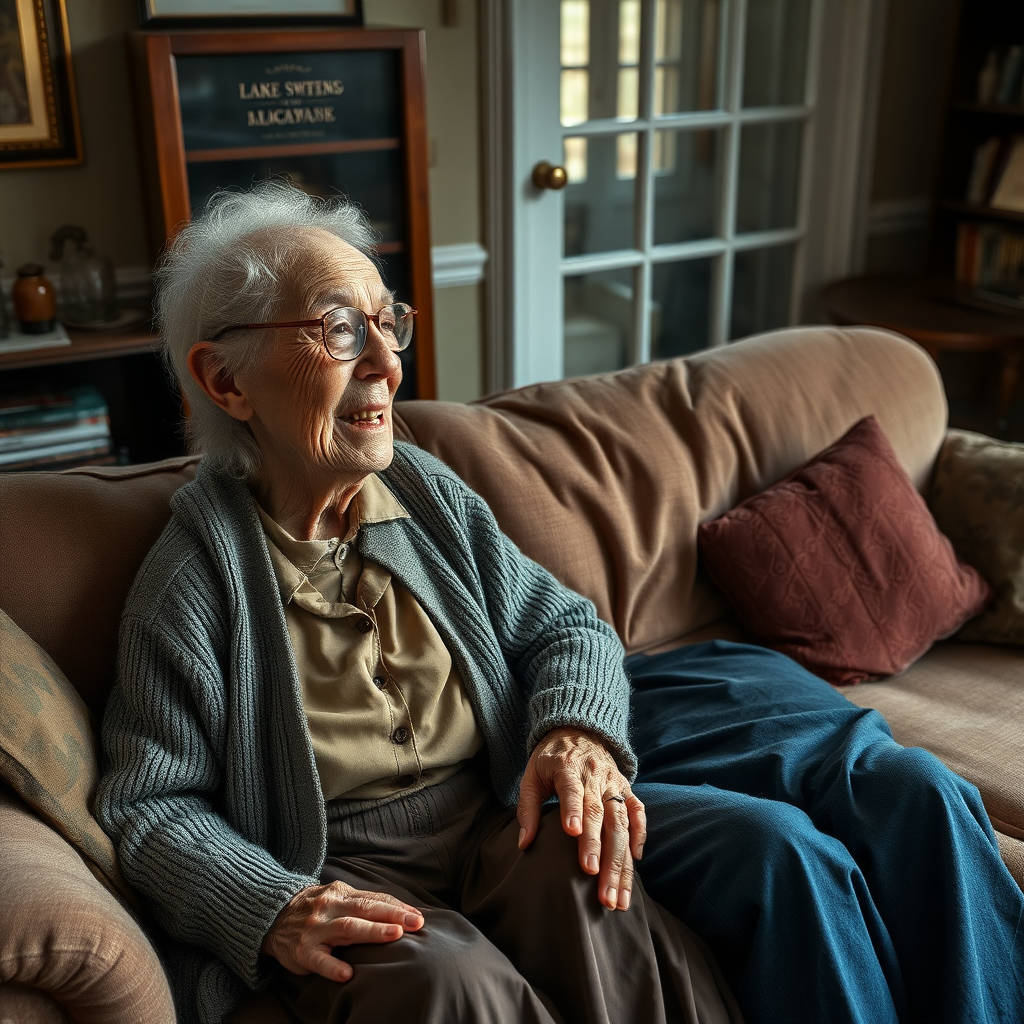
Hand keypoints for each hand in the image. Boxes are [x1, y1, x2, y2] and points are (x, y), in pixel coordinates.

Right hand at [262, 881, 424, 981]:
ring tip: (393, 935)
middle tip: (415, 923)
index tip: (419, 916)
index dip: (397, 906)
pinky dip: (333, 966)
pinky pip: (319, 960)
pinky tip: (348, 974)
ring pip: (347, 928)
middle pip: (365, 909)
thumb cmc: (315, 908)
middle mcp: (330, 908)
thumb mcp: (336, 898)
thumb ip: (363, 903)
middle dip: (393, 915)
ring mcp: (316, 929)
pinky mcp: (302, 951)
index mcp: (341, 894)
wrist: (271, 916)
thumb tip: (401, 911)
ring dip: (372, 931)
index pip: (374, 899)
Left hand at [516, 727, 645, 911]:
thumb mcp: (531, 775)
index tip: (572, 833)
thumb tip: (524, 843)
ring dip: (621, 859)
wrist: (578, 729)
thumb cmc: (550, 759)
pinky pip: (638, 813)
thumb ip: (527, 808)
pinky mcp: (626, 789)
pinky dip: (640, 835)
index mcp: (568, 767)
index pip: (572, 790)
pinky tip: (636, 861)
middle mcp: (595, 775)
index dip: (572, 810)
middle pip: (600, 814)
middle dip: (598, 849)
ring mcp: (614, 783)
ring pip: (621, 822)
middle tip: (595, 882)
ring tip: (617, 893)